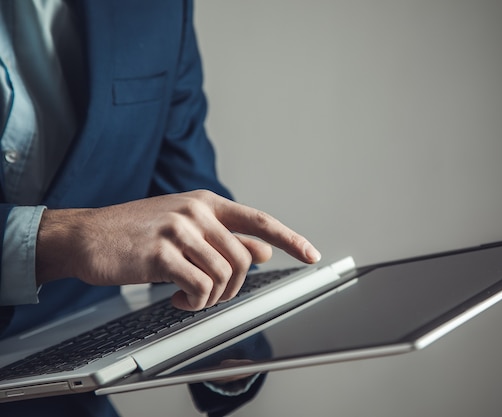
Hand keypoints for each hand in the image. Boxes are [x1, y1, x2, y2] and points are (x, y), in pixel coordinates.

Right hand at [35, 190, 320, 309]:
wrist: (86, 235)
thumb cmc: (137, 233)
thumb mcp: (186, 228)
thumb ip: (225, 238)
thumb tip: (264, 251)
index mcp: (207, 203)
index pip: (260, 221)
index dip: (290, 239)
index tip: (311, 254)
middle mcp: (197, 211)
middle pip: (243, 259)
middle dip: (232, 288)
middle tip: (209, 295)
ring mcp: (179, 229)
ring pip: (224, 275)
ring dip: (210, 297)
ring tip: (188, 297)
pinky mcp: (160, 252)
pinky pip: (198, 286)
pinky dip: (193, 302)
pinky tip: (176, 299)